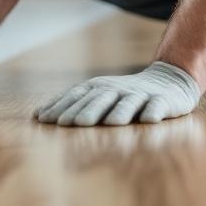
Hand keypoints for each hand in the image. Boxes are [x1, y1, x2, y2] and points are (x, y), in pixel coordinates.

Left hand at [34, 61, 201, 126]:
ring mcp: (141, 95)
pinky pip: (158, 106)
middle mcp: (118, 89)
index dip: (62, 107)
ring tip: (111, 122)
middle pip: (100, 100)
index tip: (44, 120)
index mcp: (100, 88)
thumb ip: (73, 104)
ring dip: (120, 111)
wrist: (168, 81)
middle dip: (86, 111)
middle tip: (71, 124)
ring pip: (129, 103)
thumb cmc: (124, 94)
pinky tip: (149, 119)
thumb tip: (38, 116)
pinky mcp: (163, 102)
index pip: (77, 96)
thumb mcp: (99, 95)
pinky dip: (154, 111)